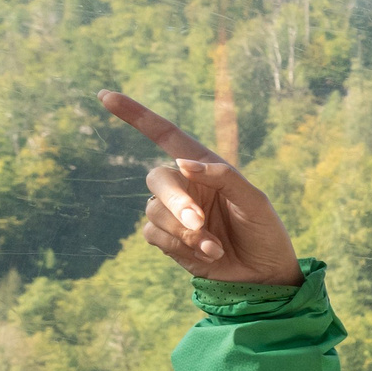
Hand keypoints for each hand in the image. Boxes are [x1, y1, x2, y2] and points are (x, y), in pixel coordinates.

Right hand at [102, 91, 302, 286]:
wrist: (265, 274)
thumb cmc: (264, 232)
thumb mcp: (254, 201)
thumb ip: (224, 177)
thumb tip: (182, 163)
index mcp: (205, 168)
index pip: (166, 135)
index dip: (136, 115)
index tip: (106, 96)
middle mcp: (185, 186)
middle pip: (157, 179)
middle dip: (176, 202)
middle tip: (199, 222)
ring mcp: (174, 214)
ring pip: (153, 211)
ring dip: (184, 232)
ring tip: (216, 247)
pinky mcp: (167, 240)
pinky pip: (153, 234)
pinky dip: (179, 246)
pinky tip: (208, 255)